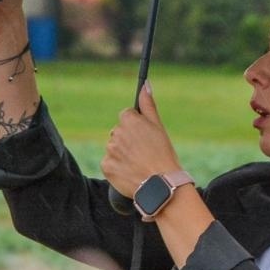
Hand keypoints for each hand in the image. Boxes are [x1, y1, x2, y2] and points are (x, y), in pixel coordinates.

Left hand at [101, 82, 182, 199]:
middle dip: (128, 139)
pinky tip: (130, 171)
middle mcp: (116, 133)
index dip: (136, 126)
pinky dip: (117, 167)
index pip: (126, 116)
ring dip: (122, 153)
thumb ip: (148, 104)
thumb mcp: (158, 127)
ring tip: (137, 163)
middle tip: (143, 152)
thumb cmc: (163, 154)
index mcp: (129, 120)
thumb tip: (145, 85)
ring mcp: (110, 150)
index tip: (144, 137)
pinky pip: (109, 163)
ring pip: (114, 147)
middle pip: (119, 132)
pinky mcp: (106, 166)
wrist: (161, 184)